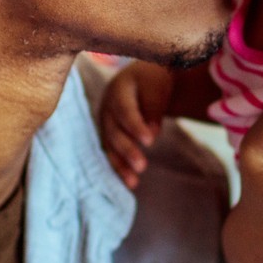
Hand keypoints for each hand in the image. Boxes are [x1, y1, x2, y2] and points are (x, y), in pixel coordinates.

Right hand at [97, 60, 173, 188]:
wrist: (140, 79)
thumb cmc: (152, 82)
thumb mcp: (157, 88)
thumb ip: (153, 110)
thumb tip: (151, 135)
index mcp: (118, 91)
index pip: (126, 111)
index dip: (136, 127)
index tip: (150, 141)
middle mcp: (106, 108)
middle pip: (115, 132)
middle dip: (128, 150)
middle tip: (142, 166)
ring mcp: (105, 123)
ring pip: (110, 147)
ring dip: (120, 165)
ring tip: (134, 182)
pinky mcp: (108, 135)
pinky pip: (112, 153)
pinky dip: (120, 168)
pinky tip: (130, 183)